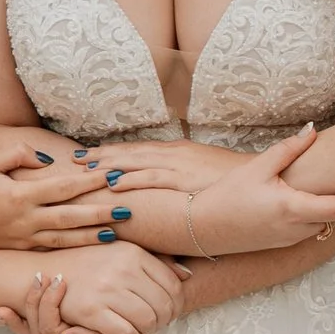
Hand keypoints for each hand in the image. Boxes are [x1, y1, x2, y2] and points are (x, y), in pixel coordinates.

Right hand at [0, 144, 119, 250]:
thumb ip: (17, 154)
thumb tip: (48, 160)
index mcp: (19, 197)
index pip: (62, 187)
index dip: (88, 181)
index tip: (111, 174)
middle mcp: (26, 220)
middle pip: (70, 217)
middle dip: (100, 213)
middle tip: (127, 209)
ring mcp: (26, 238)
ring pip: (66, 239)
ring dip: (93, 236)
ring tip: (118, 233)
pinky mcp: (25, 249)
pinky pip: (55, 249)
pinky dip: (76, 248)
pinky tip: (94, 246)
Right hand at [0, 246, 187, 333]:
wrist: (45, 271)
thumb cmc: (87, 263)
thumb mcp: (121, 252)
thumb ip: (153, 261)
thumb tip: (187, 275)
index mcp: (133, 252)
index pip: (173, 284)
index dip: (176, 304)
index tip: (171, 312)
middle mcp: (123, 268)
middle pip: (164, 305)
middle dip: (166, 321)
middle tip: (160, 326)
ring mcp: (107, 289)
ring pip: (149, 321)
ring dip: (151, 333)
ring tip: (146, 333)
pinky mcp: (92, 310)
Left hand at [74, 138, 247, 194]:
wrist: (260, 175)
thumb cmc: (233, 178)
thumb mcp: (203, 170)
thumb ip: (183, 174)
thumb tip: (169, 182)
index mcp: (177, 150)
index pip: (137, 149)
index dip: (111, 152)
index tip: (89, 155)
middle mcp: (173, 154)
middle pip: (129, 153)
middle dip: (101, 156)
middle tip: (74, 159)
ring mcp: (178, 165)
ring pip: (135, 163)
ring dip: (108, 166)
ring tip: (84, 170)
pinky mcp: (185, 179)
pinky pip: (153, 179)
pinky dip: (132, 180)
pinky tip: (113, 184)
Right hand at [109, 125, 334, 256]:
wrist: (202, 229)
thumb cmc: (227, 196)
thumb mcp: (258, 168)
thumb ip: (289, 150)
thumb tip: (313, 131)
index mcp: (294, 208)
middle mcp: (298, 228)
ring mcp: (292, 239)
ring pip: (328, 223)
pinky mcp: (285, 243)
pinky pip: (313, 228)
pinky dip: (325, 214)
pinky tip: (327, 198)